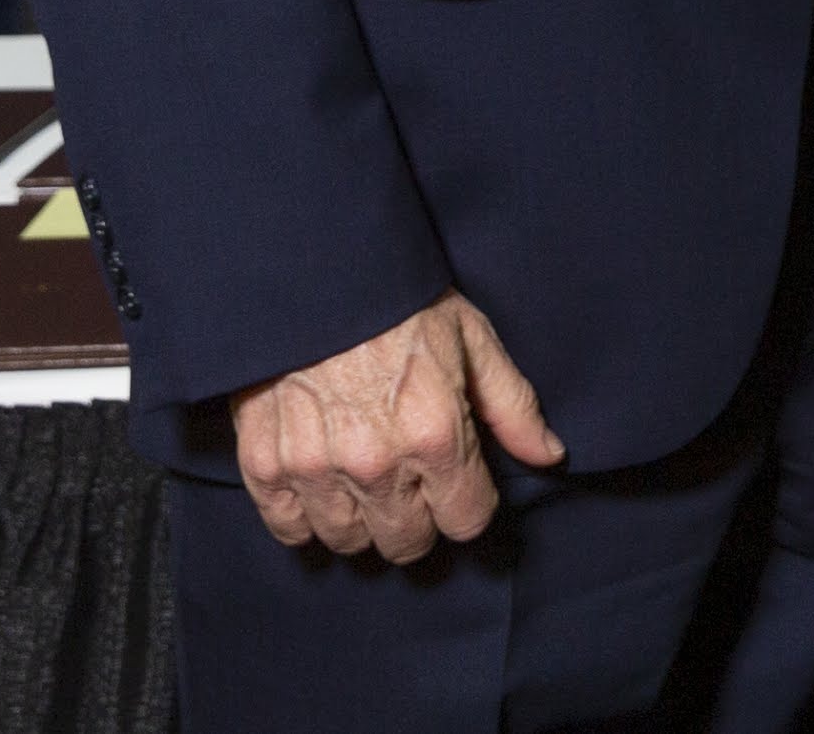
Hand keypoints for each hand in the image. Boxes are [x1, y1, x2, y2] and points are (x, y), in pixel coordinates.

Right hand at [230, 291, 565, 561]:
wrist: (313, 271)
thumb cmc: (400, 301)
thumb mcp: (472, 339)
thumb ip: (512, 406)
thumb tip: (548, 456)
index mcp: (436, 433)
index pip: (466, 521)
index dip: (468, 505)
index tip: (458, 487)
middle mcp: (377, 463)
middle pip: (407, 542)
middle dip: (417, 521)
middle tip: (410, 487)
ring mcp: (316, 468)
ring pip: (349, 542)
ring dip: (361, 521)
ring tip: (365, 484)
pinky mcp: (265, 465)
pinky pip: (290, 529)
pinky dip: (305, 517)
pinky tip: (321, 487)